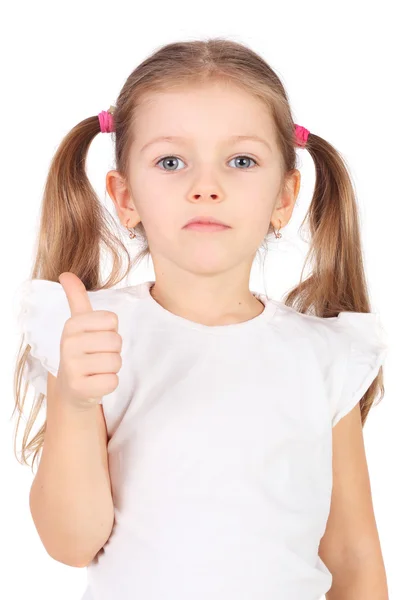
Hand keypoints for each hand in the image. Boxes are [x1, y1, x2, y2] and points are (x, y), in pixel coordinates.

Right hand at [56, 272, 121, 409]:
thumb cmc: (82, 350)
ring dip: (112, 368)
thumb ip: (76, 297)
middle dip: (113, 350)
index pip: (112, 320)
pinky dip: (109, 383)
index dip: (111, 330)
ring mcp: (72, 368)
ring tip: (96, 369)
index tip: (97, 337)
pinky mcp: (80, 389)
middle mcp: (68, 345)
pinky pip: (112, 381)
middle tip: (97, 356)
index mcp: (71, 325)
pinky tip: (95, 382)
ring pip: (116, 362)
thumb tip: (65, 273)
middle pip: (116, 341)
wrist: (71, 388)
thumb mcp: (79, 323)